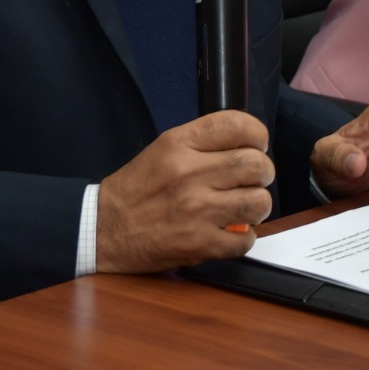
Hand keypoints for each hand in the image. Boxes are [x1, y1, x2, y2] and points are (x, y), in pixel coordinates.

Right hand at [96, 110, 274, 272]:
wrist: (105, 229)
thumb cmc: (136, 188)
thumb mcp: (162, 149)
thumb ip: (202, 143)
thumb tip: (246, 145)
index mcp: (178, 144)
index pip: (237, 126)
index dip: (257, 135)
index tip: (257, 145)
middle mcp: (190, 173)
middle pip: (256, 165)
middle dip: (263, 172)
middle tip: (252, 179)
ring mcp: (197, 210)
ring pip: (258, 202)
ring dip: (257, 206)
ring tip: (244, 207)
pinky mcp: (200, 244)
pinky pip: (245, 240)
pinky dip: (244, 238)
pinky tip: (231, 232)